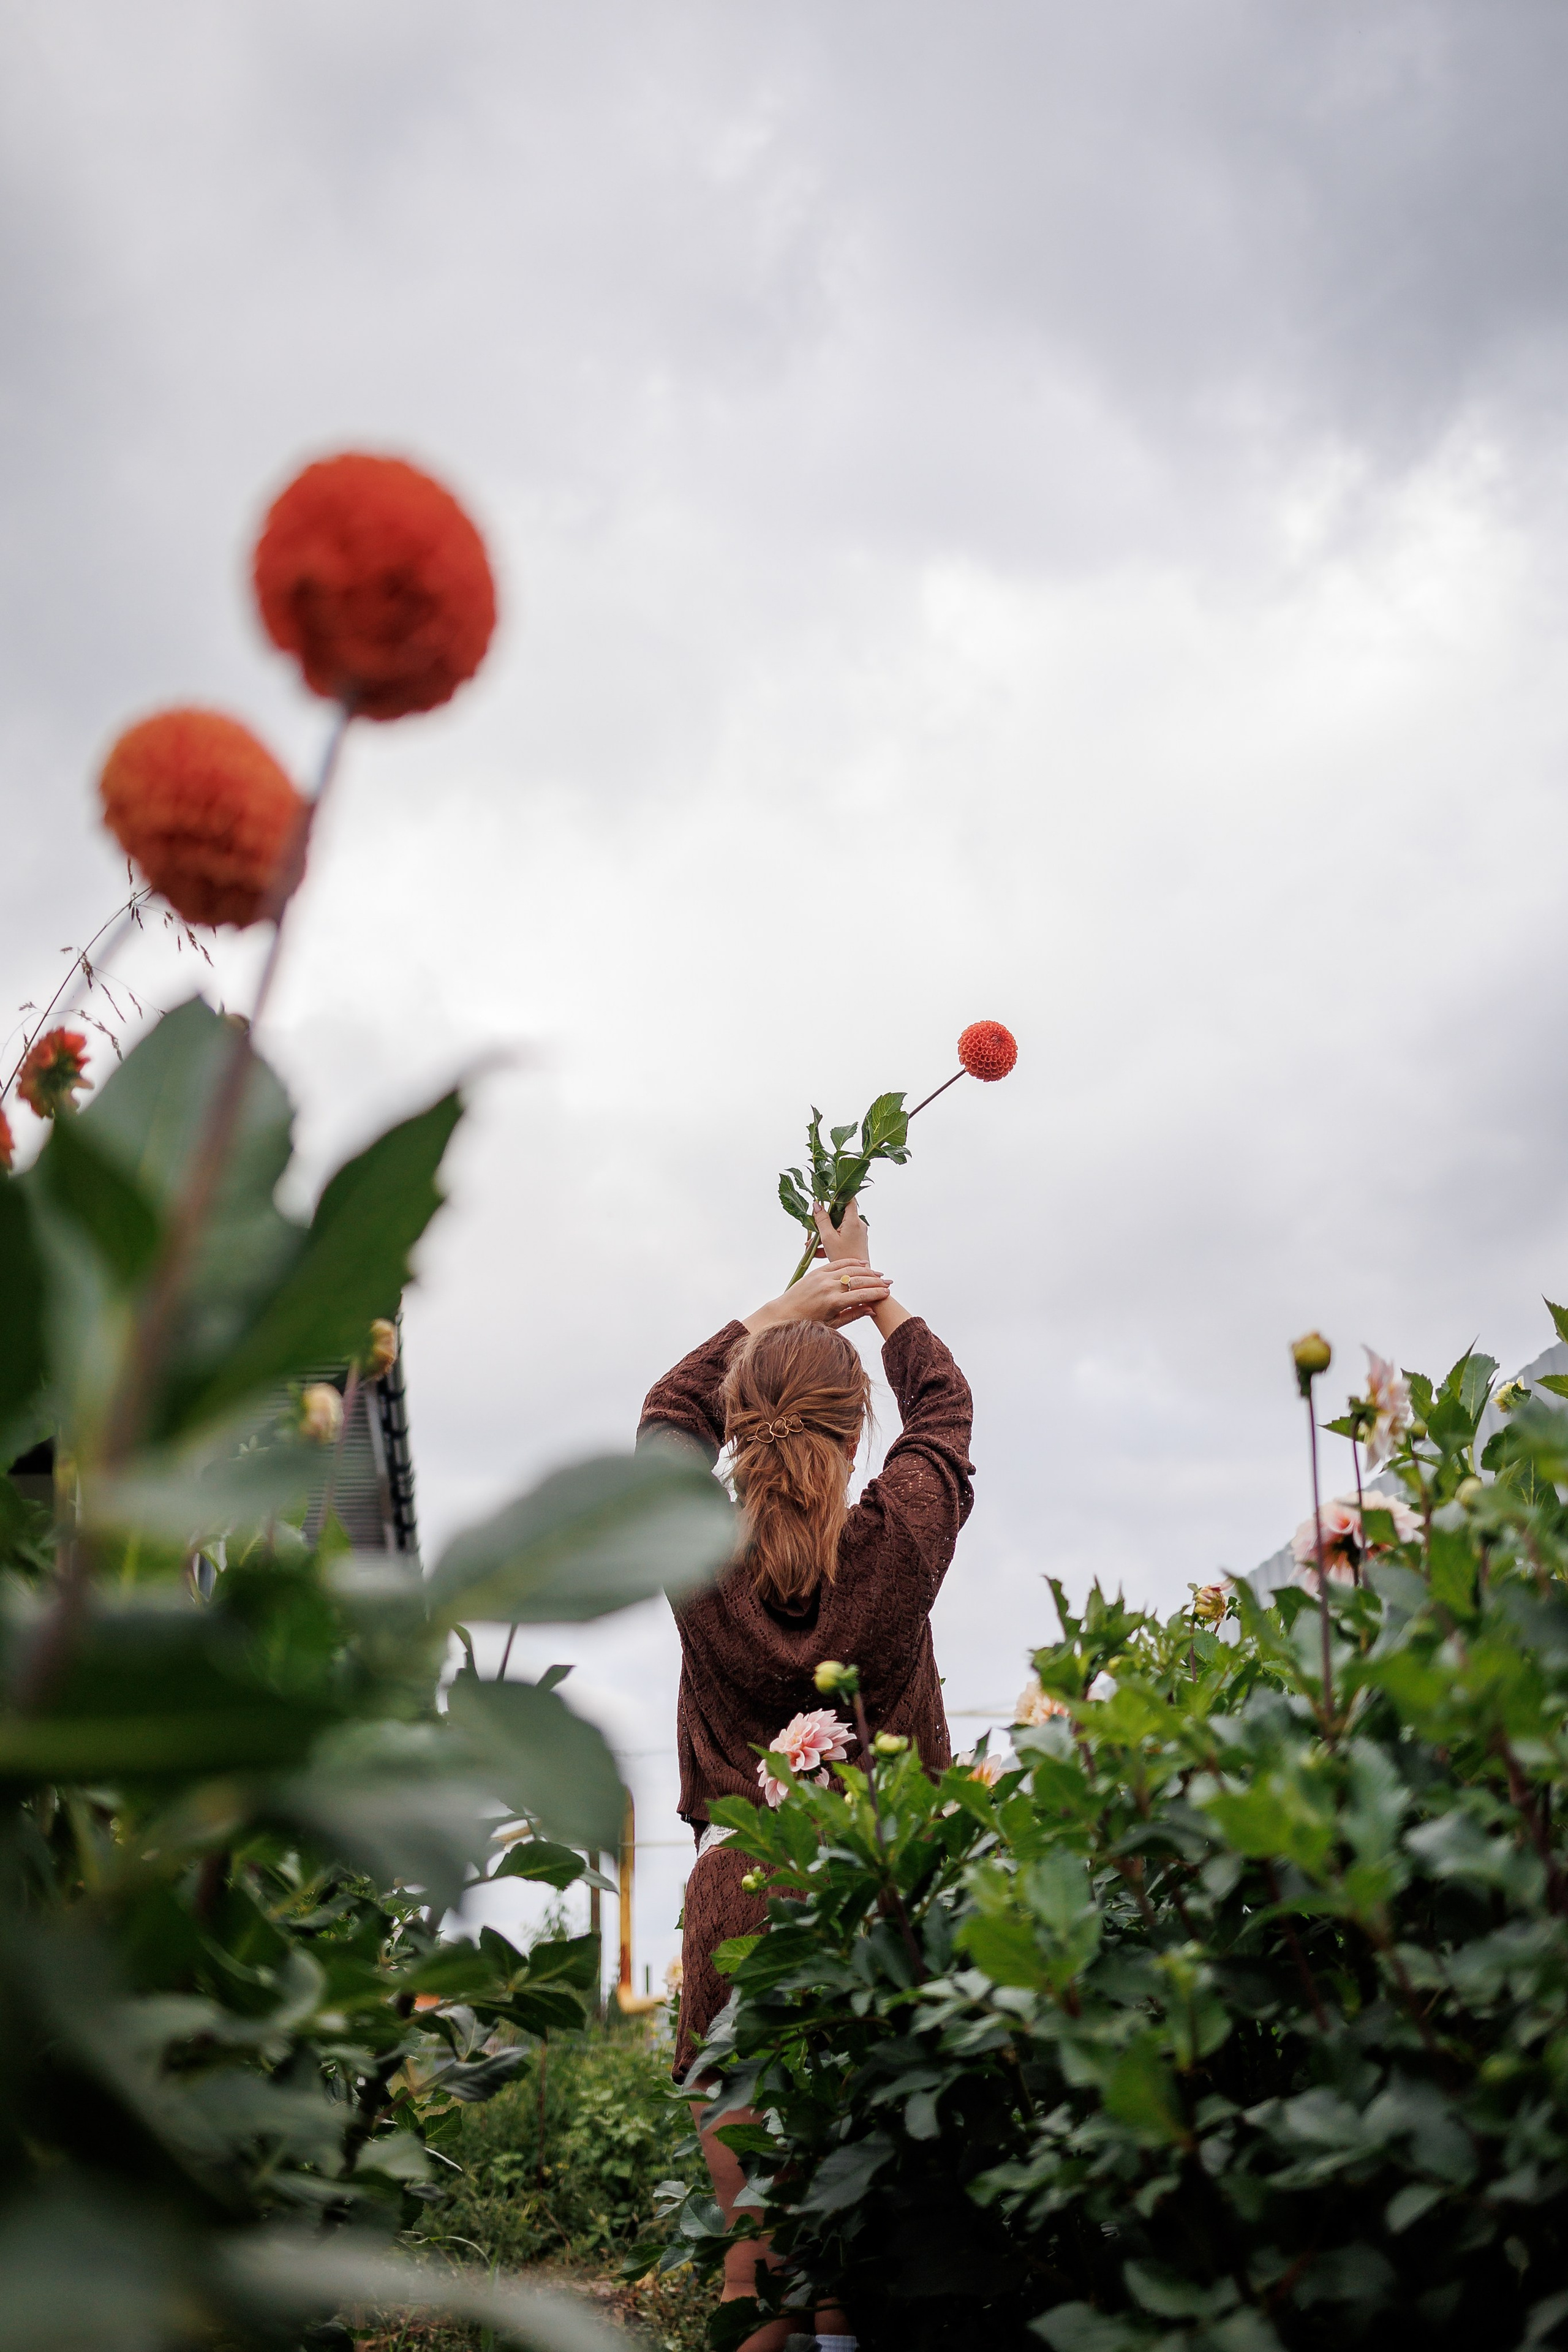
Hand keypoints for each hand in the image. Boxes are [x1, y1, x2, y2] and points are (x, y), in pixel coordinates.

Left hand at [743, 1257, 891, 1333]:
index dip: (877, 1294)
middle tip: (889, 1283)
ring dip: (867, 1271)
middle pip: (859, 1280)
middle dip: (876, 1281)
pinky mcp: (816, 1271)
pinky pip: (838, 1263)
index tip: (888, 1294)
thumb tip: (872, 1310)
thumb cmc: (807, 1324)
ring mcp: (822, 1277)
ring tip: (879, 1274)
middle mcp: (828, 1287)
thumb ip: (853, 1315)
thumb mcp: (832, 1324)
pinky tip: (862, 1264)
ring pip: (850, 1269)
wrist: (783, 1313)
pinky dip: (851, 1262)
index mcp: (833, 1303)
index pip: (862, 1295)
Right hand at [812, 1197, 869, 1265]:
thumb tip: (817, 1205)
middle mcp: (858, 1225)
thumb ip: (821, 1220)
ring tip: (811, 1245)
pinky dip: (831, 1241)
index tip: (827, 1196)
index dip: (838, 1195)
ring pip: (839, 1227)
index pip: (849, 1199)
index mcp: (853, 1221)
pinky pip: (841, 1236)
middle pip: (840, 1214)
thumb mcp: (828, 1238)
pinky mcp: (856, 1241)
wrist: (856, 1279)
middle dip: (825, 1220)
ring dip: (825, 1234)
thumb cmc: (843, 1257)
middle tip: (813, 1227)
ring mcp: (858, 1234)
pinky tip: (818, 1251)